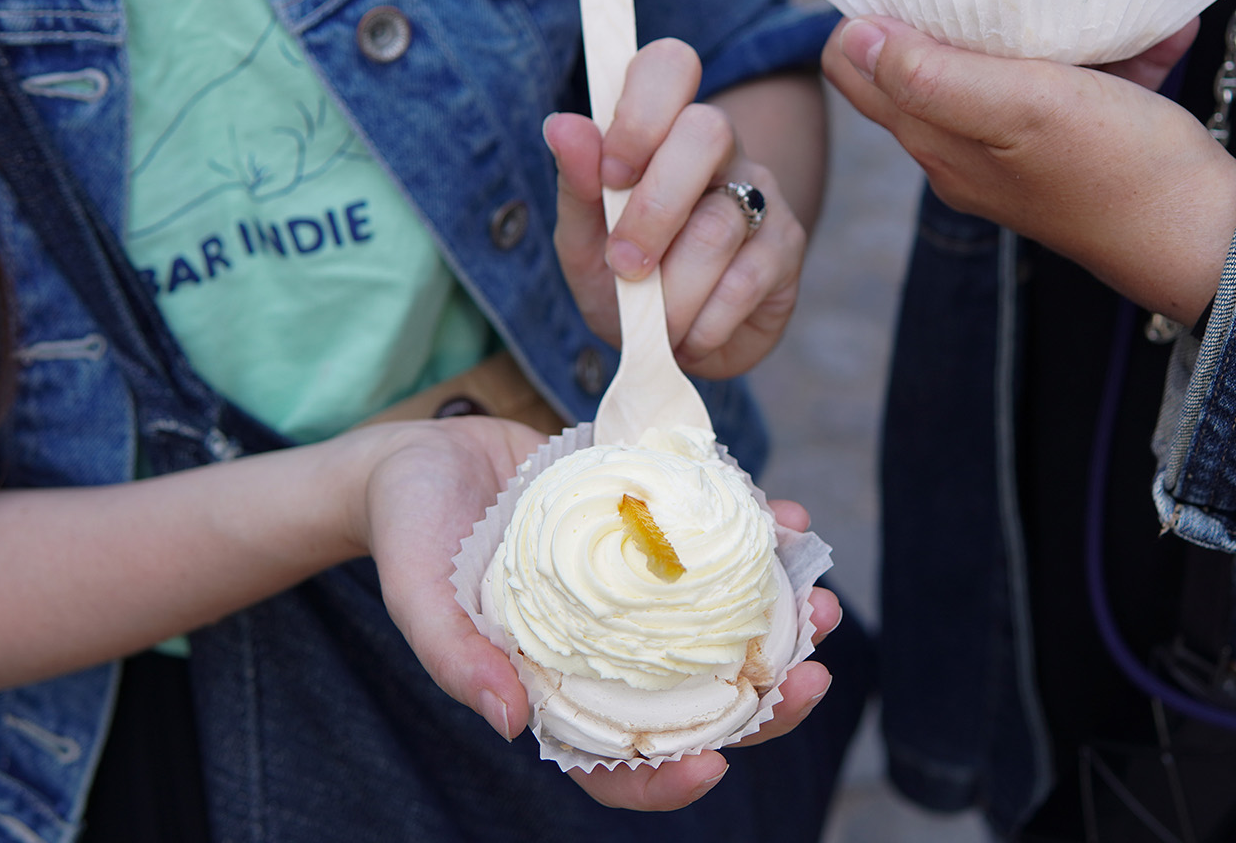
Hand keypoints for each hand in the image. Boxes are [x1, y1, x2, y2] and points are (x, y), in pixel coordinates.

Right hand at [361, 430, 840, 812]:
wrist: (420, 457)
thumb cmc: (410, 534)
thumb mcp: (417, 593)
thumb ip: (455, 655)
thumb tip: (510, 722)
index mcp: (555, 689)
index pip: (617, 761)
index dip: (666, 778)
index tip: (713, 767)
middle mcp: (609, 652)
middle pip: (697, 701)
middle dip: (765, 699)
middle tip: (814, 677)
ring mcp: (638, 595)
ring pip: (722, 627)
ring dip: (781, 622)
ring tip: (825, 605)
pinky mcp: (652, 532)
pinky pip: (715, 547)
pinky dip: (757, 538)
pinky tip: (788, 522)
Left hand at [548, 39, 805, 380]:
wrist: (676, 343)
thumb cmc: (627, 276)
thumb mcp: (584, 239)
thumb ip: (577, 185)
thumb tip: (562, 125)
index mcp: (663, 127)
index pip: (670, 66)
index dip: (641, 111)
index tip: (612, 174)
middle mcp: (721, 147)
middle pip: (707, 131)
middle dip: (655, 209)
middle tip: (625, 265)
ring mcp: (762, 193)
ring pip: (718, 225)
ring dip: (672, 291)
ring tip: (655, 323)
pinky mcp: (787, 248)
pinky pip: (745, 281)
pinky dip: (704, 321)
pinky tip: (690, 333)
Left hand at [823, 15, 1235, 324]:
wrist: (1210, 238)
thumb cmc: (1117, 170)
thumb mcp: (1021, 107)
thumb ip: (932, 77)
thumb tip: (849, 34)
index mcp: (937, 140)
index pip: (854, 63)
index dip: (871, 2)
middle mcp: (962, 148)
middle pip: (927, 51)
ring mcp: (1015, 149)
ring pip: (1006, 57)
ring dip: (1046, 14)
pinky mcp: (1069, 146)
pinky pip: (1072, 77)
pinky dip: (1107, 46)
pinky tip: (1149, 26)